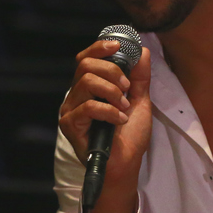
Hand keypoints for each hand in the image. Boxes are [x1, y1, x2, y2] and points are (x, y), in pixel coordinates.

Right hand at [58, 38, 151, 212]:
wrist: (125, 166)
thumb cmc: (129, 138)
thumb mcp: (140, 101)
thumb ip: (140, 77)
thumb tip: (142, 51)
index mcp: (90, 88)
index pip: (86, 58)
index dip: (100, 48)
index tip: (117, 46)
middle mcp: (76, 96)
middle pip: (86, 65)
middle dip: (112, 72)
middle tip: (127, 89)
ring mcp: (70, 110)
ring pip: (87, 82)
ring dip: (113, 92)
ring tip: (124, 108)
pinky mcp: (70, 125)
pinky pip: (89, 106)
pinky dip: (109, 111)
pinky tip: (119, 121)